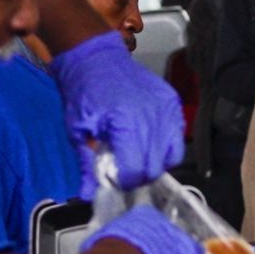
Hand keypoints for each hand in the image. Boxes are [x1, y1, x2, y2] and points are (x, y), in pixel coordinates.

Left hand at [47, 31, 184, 197]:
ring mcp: (166, 107)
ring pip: (171, 154)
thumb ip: (86, 164)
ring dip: (155, 162)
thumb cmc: (83, 93)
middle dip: (140, 175)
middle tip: (125, 168)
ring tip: (138, 155)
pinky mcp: (172, 101)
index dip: (125, 181)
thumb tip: (88, 195)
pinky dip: (165, 144)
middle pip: (155, 166)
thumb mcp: (77, 131)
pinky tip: (148, 140)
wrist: (95, 58)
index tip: (115, 179)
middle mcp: (151, 115)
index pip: (135, 169)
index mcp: (125, 122)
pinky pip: (177, 136)